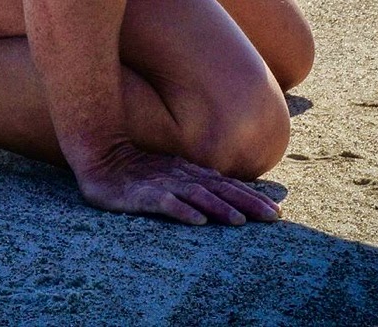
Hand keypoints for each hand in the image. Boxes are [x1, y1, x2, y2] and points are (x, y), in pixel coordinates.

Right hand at [76, 141, 281, 225]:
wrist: (100, 154)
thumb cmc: (137, 168)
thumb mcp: (171, 174)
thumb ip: (196, 182)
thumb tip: (226, 192)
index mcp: (190, 172)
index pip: (227, 186)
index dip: (253, 197)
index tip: (276, 212)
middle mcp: (182, 175)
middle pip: (220, 190)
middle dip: (248, 203)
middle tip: (273, 218)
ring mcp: (162, 183)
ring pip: (197, 196)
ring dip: (220, 208)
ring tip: (240, 222)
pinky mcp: (142, 194)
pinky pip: (164, 203)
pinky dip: (182, 211)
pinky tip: (197, 221)